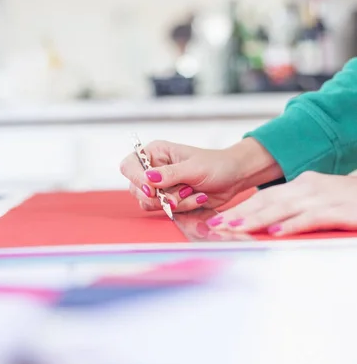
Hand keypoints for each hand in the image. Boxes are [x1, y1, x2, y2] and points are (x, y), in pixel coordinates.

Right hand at [120, 138, 280, 212]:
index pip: (130, 166)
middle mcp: (153, 169)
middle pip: (136, 189)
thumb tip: (149, 178)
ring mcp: (160, 187)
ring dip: (174, 203)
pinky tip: (197, 198)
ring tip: (193, 193)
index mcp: (155, 153)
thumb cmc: (215, 165)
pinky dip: (182, 208)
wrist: (233, 178)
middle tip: (179, 196)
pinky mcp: (168, 200)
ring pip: (150, 204)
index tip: (152, 190)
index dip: (136, 179)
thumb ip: (170, 174)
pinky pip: (165, 211)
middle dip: (159, 197)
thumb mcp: (194, 168)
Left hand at [207, 172, 356, 235]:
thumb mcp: (320, 200)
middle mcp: (309, 187)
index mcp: (303, 184)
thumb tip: (269, 224)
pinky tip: (275, 233)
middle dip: (239, 213)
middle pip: (268, 201)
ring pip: (283, 208)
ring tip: (235, 228)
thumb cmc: (350, 203)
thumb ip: (295, 209)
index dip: (240, 208)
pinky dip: (291, 225)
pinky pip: (310, 218)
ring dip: (257, 219)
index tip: (218, 219)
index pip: (264, 197)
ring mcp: (324, 197)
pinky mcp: (338, 210)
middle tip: (216, 224)